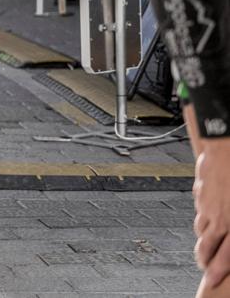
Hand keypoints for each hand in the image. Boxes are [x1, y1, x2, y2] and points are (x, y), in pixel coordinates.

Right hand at [196, 140, 229, 287]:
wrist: (224, 148)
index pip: (226, 254)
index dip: (218, 269)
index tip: (211, 278)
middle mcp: (220, 217)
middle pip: (207, 246)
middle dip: (204, 259)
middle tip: (204, 266)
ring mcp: (207, 206)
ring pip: (201, 230)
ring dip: (205, 237)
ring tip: (208, 241)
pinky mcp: (200, 195)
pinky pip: (199, 211)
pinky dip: (203, 217)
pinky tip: (209, 214)